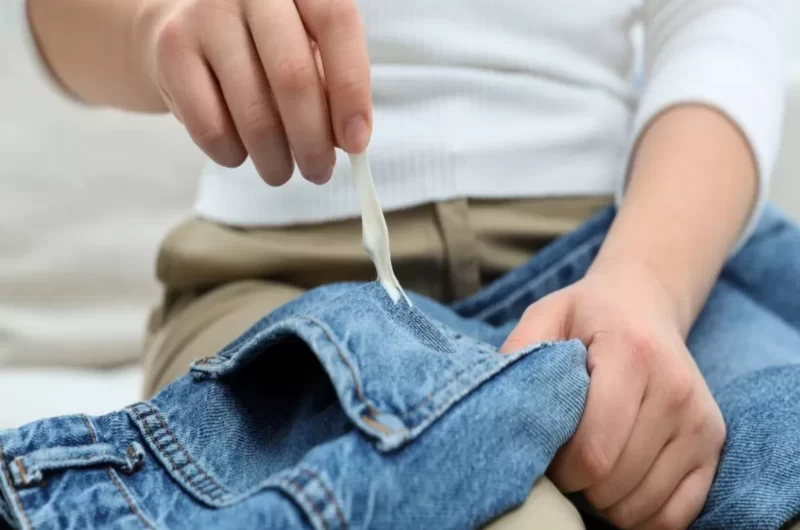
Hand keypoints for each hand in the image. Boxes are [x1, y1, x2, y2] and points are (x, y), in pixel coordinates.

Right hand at [139, 0, 370, 184]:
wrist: (187, 31)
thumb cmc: (264, 48)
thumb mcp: (307, 50)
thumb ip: (331, 85)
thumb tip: (349, 139)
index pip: (336, 23)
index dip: (352, 90)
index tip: (357, 143)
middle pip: (293, 77)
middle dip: (312, 142)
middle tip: (319, 173)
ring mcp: (205, 16)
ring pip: (253, 113)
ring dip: (274, 159)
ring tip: (280, 171)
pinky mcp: (171, 52)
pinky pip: (211, 127)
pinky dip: (233, 155)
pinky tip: (240, 153)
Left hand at [502, 262, 724, 528]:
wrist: (644, 305)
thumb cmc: (586, 317)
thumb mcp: (545, 316)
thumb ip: (518, 353)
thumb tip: (496, 406)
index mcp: (632, 353)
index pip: (595, 450)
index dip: (560, 469)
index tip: (548, 452)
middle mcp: (676, 389)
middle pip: (615, 483)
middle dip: (577, 485)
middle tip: (565, 459)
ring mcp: (701, 420)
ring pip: (643, 507)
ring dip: (606, 502)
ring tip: (592, 466)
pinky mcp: (713, 443)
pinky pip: (677, 515)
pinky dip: (641, 516)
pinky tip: (619, 487)